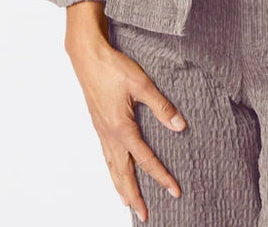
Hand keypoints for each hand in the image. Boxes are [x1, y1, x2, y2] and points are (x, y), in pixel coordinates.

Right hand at [65, 24, 186, 222]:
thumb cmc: (113, 67)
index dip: (162, 176)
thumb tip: (179, 126)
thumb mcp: (142, 84)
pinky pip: (105, 155)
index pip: (146, 159)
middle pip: (123, 173)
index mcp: (122, 127)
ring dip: (120, 186)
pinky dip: (111, 169)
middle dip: (135, 195)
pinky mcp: (98, 124)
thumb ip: (161, 107)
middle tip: (144, 214)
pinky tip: (114, 170)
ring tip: (127, 202)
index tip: (174, 191)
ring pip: (111, 166)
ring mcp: (101, 130)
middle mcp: (109, 134)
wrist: (87, 57)